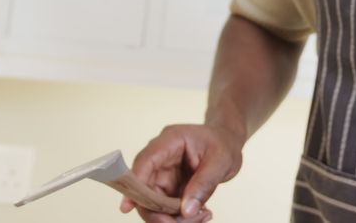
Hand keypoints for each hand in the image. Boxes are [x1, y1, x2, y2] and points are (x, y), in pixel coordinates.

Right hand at [120, 124, 245, 222]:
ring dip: (173, 217)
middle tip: (186, 222)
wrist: (228, 141)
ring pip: (154, 202)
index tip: (127, 207)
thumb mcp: (221, 162)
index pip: (145, 162)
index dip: (134, 184)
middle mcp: (161, 158)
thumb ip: (204, 185)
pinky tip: (202, 214)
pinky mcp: (168, 186)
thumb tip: (186, 212)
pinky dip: (180, 216)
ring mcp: (163, 173)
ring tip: (203, 216)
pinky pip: (165, 207)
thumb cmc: (224, 144)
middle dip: (160, 212)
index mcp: (170, 141)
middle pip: (145, 188)